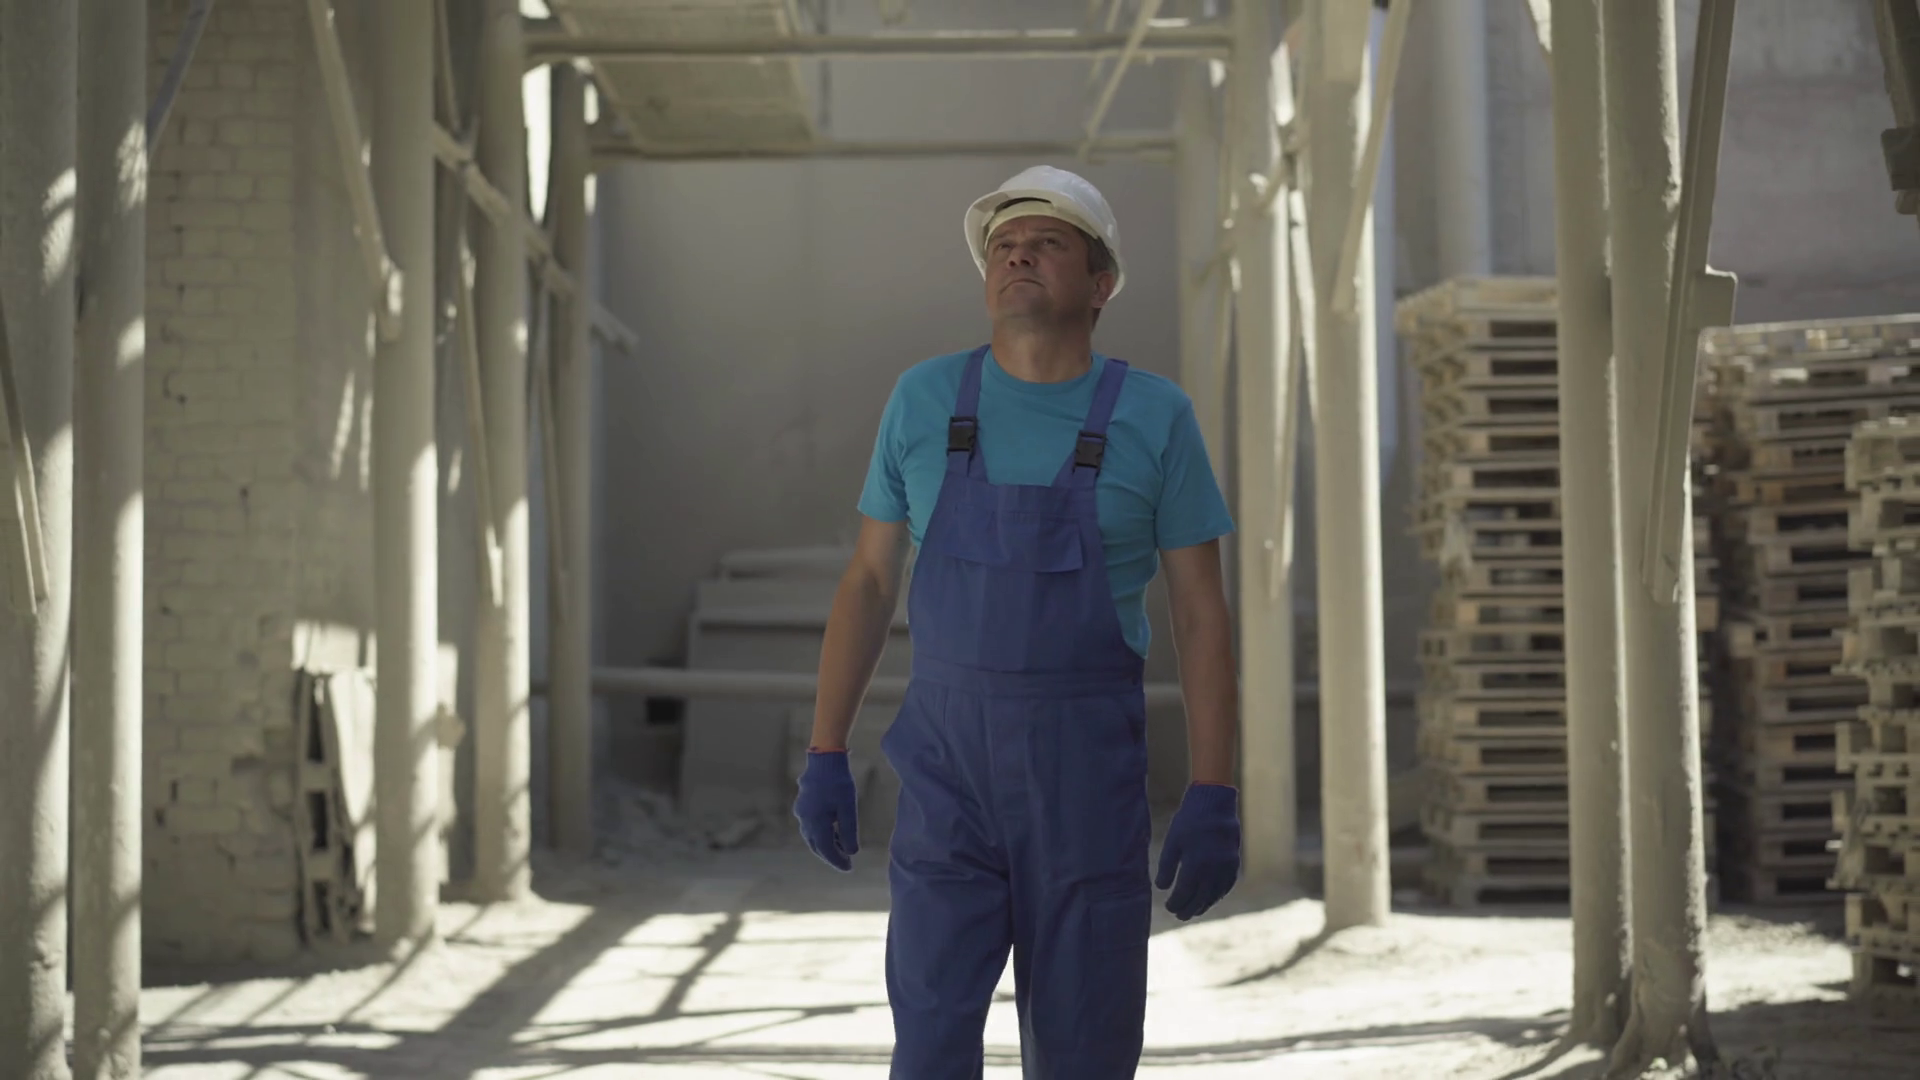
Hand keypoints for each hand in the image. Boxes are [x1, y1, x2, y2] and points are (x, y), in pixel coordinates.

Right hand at [793, 749, 859, 870]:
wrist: (824, 759)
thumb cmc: (839, 783)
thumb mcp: (848, 808)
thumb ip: (849, 832)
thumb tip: (851, 852)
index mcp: (815, 823)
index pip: (826, 849)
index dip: (837, 861)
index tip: (849, 868)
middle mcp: (805, 819)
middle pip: (817, 844)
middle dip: (831, 855)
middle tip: (845, 861)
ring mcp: (802, 811)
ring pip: (813, 835)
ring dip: (826, 843)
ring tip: (842, 847)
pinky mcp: (803, 803)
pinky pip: (811, 824)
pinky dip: (822, 832)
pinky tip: (833, 831)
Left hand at [1154, 783, 1239, 919]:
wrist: (1215, 804)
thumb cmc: (1189, 821)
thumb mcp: (1173, 841)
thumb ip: (1167, 866)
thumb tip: (1162, 888)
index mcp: (1195, 864)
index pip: (1184, 893)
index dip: (1176, 903)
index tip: (1169, 907)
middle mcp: (1213, 869)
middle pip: (1200, 898)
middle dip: (1189, 909)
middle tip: (1180, 915)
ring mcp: (1226, 867)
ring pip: (1214, 894)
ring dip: (1204, 905)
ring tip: (1194, 911)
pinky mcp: (1234, 862)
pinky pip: (1226, 885)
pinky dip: (1218, 894)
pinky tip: (1210, 898)